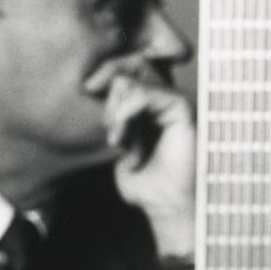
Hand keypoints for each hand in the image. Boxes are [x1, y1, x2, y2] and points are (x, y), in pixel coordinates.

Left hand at [96, 67, 196, 261]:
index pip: (127, 66)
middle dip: (107, 81)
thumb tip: (95, 85)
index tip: (87, 89)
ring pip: (135, 76)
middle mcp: (166, 96)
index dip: (106, 71)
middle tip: (101, 115)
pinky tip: (121, 138)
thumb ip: (112, 116)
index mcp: (151, 102)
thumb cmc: (145, 183)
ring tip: (115, 138)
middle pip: (131, 62)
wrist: (166, 207)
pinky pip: (147, 94)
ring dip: (115, 108)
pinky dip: (127, 113)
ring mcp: (176, 100)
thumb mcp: (119, 143)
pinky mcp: (183, 108)